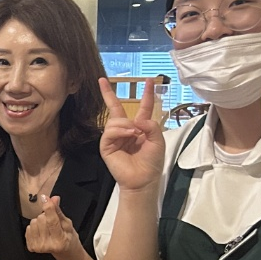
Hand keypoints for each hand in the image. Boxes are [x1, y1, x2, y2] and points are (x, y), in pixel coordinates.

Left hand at [25, 195, 77, 256]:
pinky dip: (34, 227)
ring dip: (40, 222)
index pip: (52, 221)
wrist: (64, 251)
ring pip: (33, 222)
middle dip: (46, 216)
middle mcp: (47, 245)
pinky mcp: (31, 247)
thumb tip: (53, 198)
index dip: (48, 207)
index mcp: (60, 240)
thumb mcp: (67, 224)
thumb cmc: (67, 237)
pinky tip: (41, 233)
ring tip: (47, 228)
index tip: (45, 198)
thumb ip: (58, 211)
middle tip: (53, 223)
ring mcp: (38, 247)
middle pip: (41, 219)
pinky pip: (28, 227)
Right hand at [98, 78, 164, 192]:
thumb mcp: (158, 141)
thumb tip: (136, 120)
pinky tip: (129, 135)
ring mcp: (114, 137)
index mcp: (140, 127)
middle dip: (108, 93)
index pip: (143, 107)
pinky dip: (120, 131)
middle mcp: (126, 130)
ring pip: (115, 120)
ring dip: (126, 125)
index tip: (148, 81)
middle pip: (116, 107)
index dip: (147, 94)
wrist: (143, 179)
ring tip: (134, 134)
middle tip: (102, 80)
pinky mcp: (106, 145)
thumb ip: (151, 125)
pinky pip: (110, 131)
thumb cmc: (152, 163)